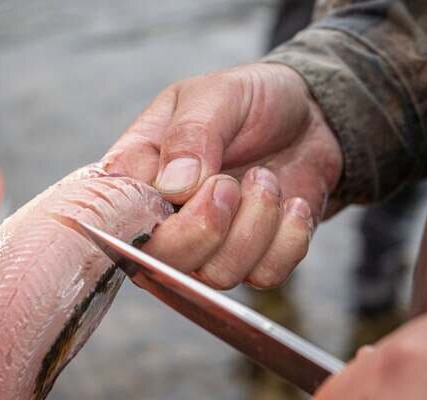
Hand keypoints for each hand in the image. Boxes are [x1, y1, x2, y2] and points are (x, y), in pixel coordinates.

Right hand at [103, 63, 341, 287]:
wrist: (309, 117)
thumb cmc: (249, 102)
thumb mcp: (215, 95)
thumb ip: (190, 134)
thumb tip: (172, 187)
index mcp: (134, 180)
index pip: (116, 222)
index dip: (148, 218)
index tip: (189, 185)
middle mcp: (161, 224)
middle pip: (164, 262)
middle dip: (207, 225)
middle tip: (229, 182)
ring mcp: (205, 249)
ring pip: (217, 275)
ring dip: (255, 222)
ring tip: (265, 179)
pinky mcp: (250, 263)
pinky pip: (264, 276)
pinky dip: (288, 237)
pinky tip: (291, 203)